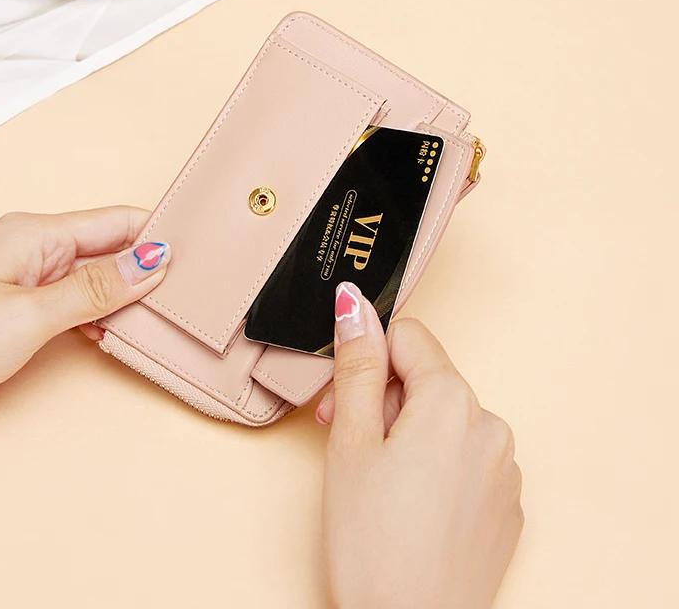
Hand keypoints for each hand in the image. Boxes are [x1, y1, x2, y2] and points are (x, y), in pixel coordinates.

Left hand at [0, 207, 169, 445]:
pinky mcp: (17, 310)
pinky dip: (99, 314)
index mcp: (36, 234)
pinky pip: (73, 302)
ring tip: (162, 316)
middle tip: (190, 292)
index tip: (200, 251)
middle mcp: (33, 250)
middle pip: (109, 248)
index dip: (159, 233)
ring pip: (94, 277)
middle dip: (148, 267)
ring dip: (125, 295)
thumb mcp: (32, 316)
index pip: (117, 221)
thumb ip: (97, 288)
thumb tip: (154, 260)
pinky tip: (116, 333)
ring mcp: (24, 280)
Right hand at [317, 283, 522, 608]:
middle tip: (348, 442)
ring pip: (444, 419)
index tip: (344, 395)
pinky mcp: (506, 503)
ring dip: (407, 433)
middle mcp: (490, 426)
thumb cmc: (373, 545)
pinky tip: (409, 506)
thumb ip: (357, 365)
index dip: (369, 360)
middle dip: (383, 400)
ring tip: (377, 481)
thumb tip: (355, 306)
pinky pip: (466, 457)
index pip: (408, 336)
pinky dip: (435, 466)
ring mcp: (504, 468)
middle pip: (426, 379)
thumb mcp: (351, 440)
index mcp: (453, 402)